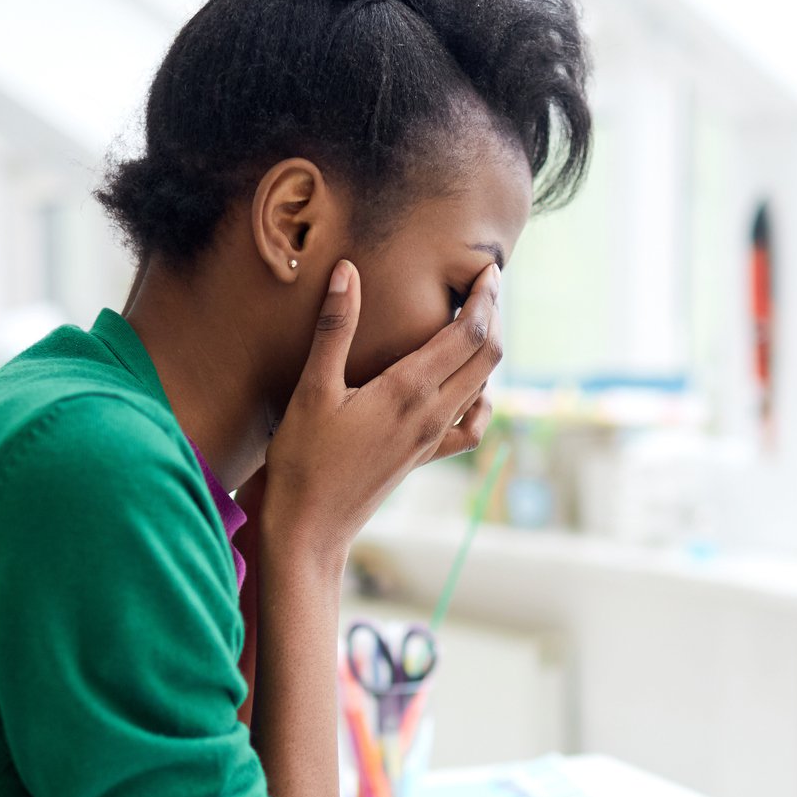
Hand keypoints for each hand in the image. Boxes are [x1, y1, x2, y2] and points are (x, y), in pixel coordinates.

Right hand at [262, 259, 499, 556]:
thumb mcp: (312, 389)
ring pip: (482, 388)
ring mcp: (432, 439)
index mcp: (409, 390)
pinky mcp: (424, 458)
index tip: (487, 269)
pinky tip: (469, 392)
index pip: (469, 334)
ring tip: (476, 321)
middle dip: (493, 315)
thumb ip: (334, 328)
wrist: (309, 527)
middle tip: (487, 284)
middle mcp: (431, 414)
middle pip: (487, 357)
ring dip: (487, 352)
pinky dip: (479, 403)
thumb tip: (347, 271)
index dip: (484, 298)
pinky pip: (469, 429)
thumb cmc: (303, 459)